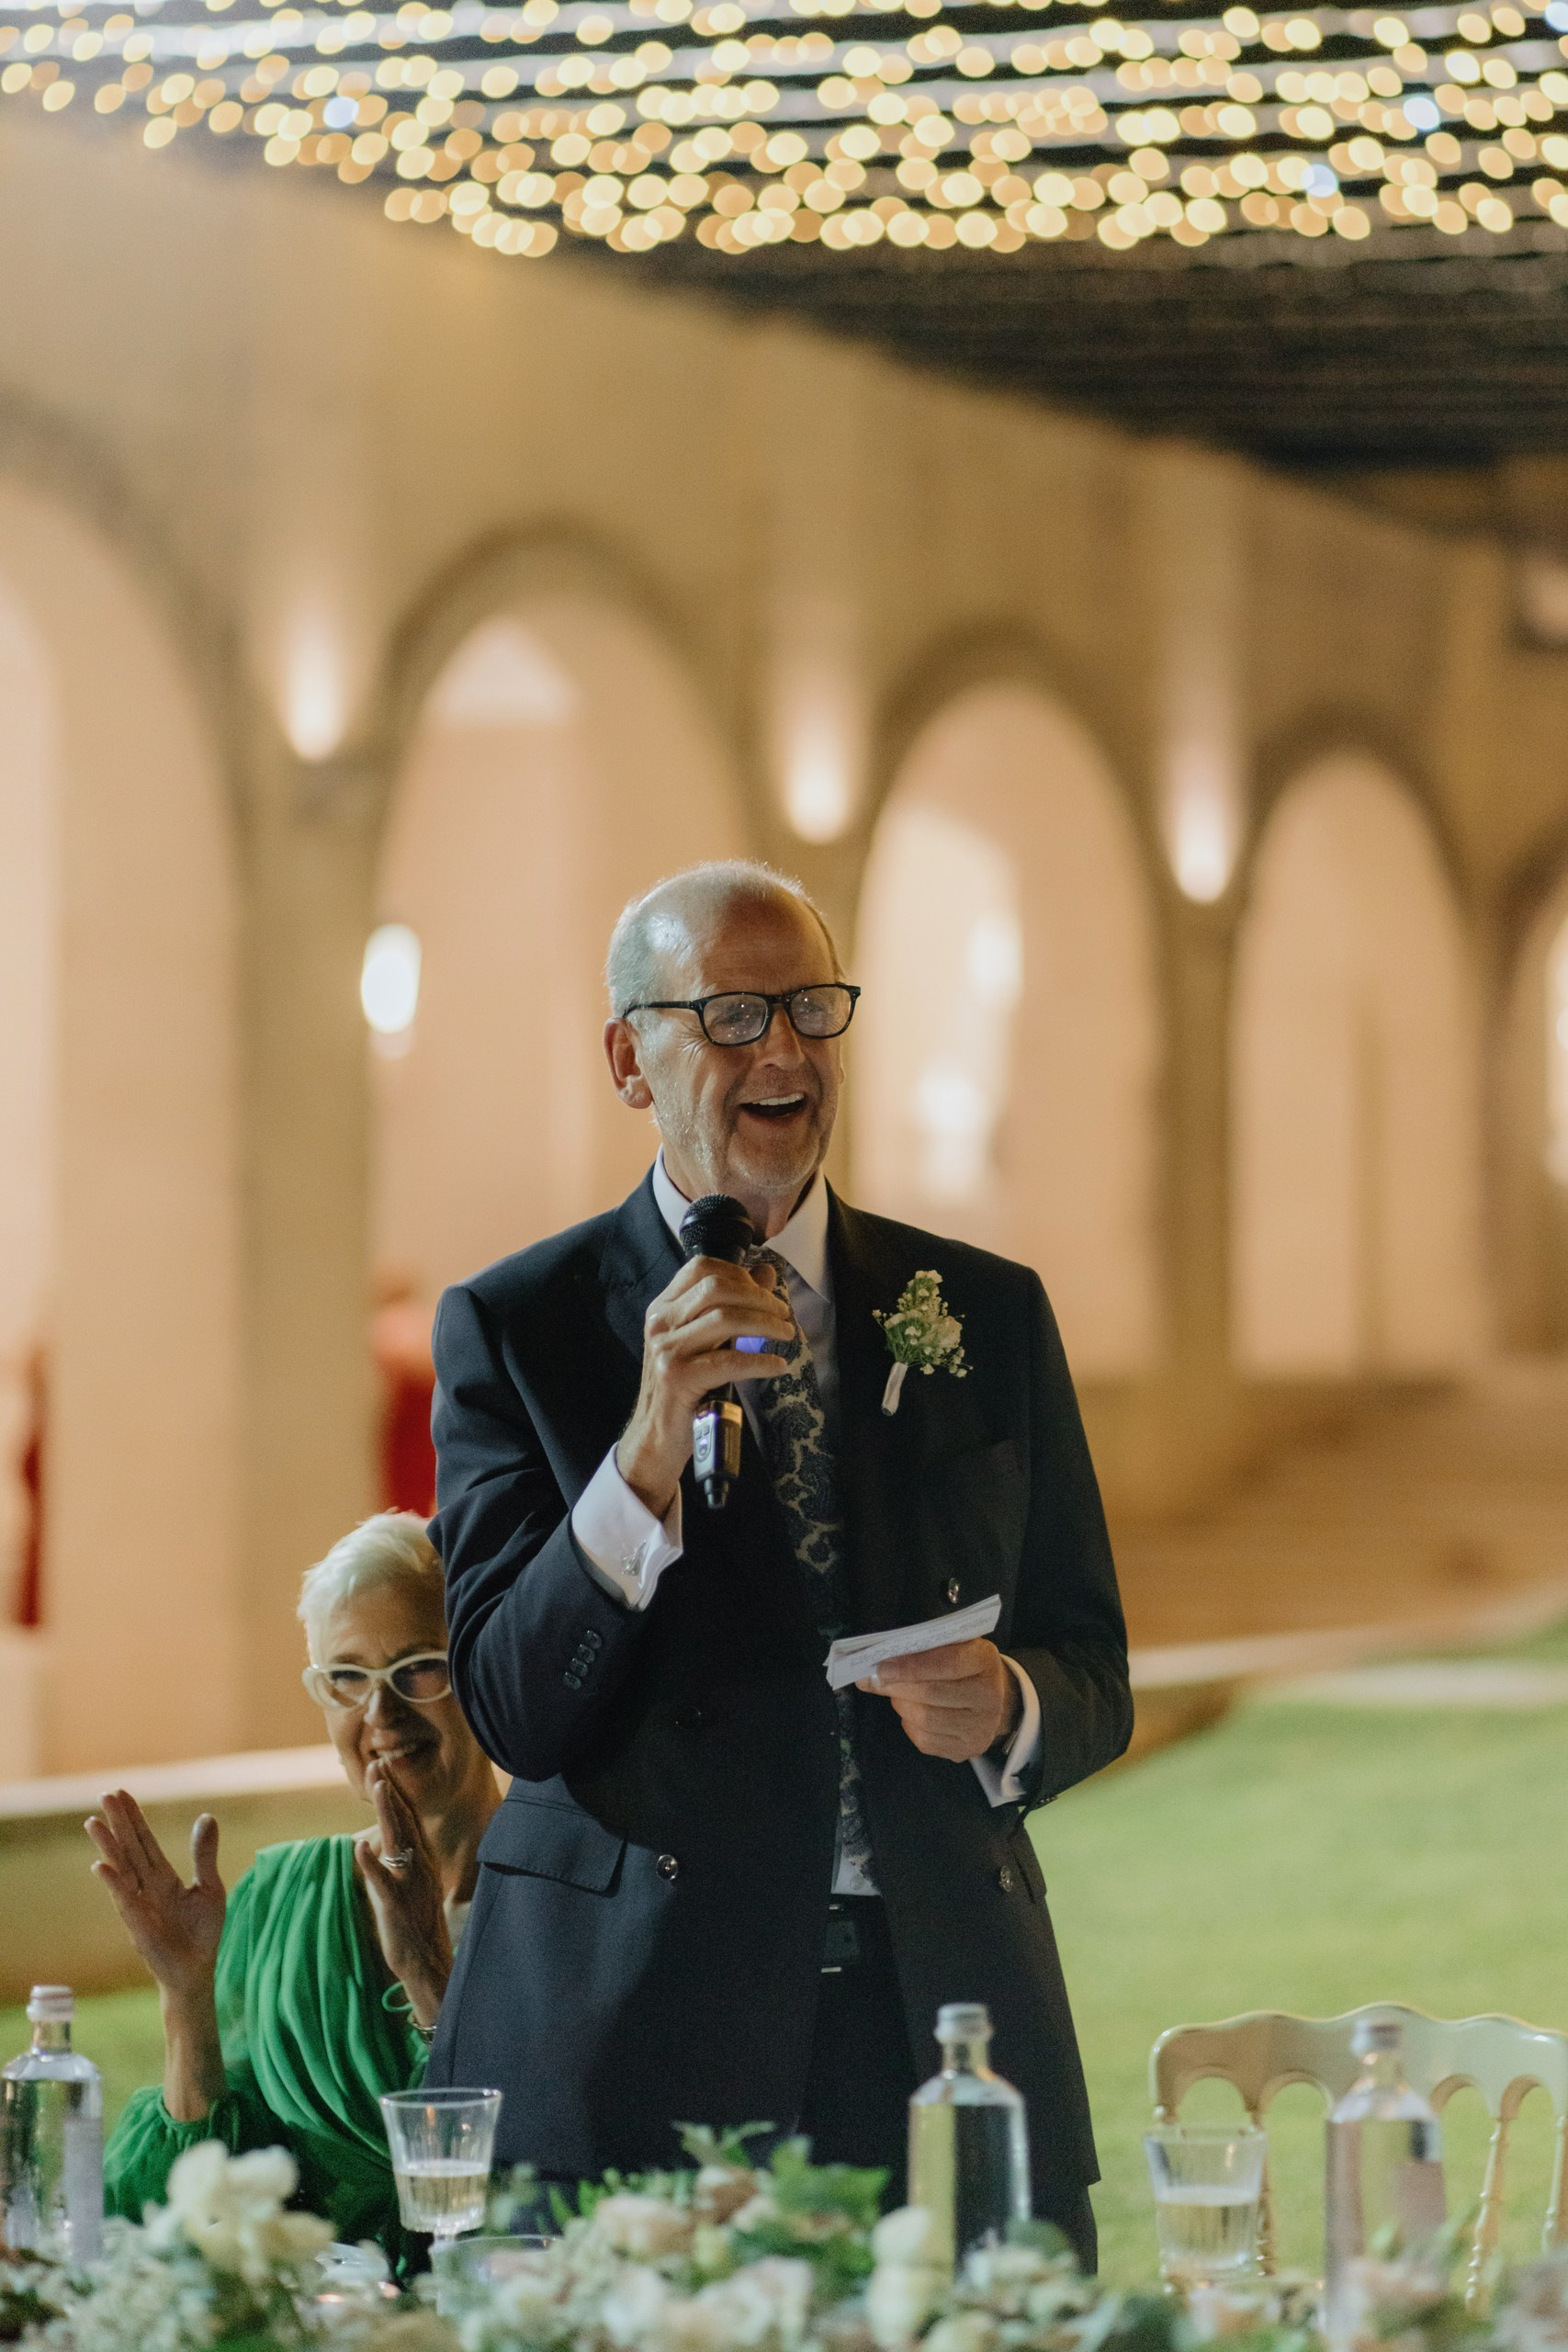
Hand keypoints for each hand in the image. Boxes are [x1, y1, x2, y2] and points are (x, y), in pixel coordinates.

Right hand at [85, 1791, 226, 2001]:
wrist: (197, 1970)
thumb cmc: (203, 1932)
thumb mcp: (210, 1887)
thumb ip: (204, 1854)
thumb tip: (207, 1816)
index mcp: (164, 1877)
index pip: (145, 1841)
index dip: (134, 1818)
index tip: (121, 1794)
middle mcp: (147, 1886)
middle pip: (129, 1848)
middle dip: (118, 1823)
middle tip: (105, 1795)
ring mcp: (139, 1903)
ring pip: (121, 1868)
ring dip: (108, 1845)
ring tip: (93, 1822)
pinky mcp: (138, 1923)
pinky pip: (123, 1898)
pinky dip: (113, 1881)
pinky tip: (100, 1865)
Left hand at [353, 1760, 451, 2029]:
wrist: (428, 1962)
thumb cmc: (415, 1924)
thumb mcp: (409, 1885)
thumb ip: (397, 1861)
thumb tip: (379, 1841)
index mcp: (420, 1859)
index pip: (407, 1817)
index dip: (395, 1791)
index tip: (382, 1767)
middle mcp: (419, 1865)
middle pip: (403, 1820)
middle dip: (390, 1791)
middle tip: (378, 1764)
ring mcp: (409, 1884)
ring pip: (397, 1841)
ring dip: (388, 1813)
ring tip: (378, 1788)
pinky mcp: (396, 1905)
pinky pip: (383, 1882)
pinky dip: (371, 1864)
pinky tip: (360, 1848)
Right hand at [615, 1255, 796, 1518]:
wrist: (655, 1437)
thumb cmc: (683, 1388)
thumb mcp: (703, 1341)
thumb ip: (730, 1306)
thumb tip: (766, 1273)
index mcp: (662, 1308)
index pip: (701, 1267)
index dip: (739, 1273)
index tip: (765, 1290)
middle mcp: (660, 1322)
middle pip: (717, 1288)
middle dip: (759, 1298)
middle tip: (784, 1314)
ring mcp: (666, 1350)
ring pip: (725, 1319)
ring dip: (765, 1324)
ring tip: (787, 1335)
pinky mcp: (678, 1378)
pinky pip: (729, 1361)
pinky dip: (760, 1361)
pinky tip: (778, 1366)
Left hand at [857, 1638, 1018, 1762]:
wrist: (994, 1698)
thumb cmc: (963, 1666)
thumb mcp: (952, 1645)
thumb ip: (921, 1650)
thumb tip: (877, 1666)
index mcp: (985, 1661)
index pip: (946, 1663)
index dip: (910, 1666)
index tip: (881, 1667)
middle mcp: (989, 1697)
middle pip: (931, 1694)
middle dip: (897, 1686)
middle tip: (876, 1680)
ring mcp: (980, 1728)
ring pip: (925, 1720)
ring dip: (901, 1705)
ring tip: (897, 1695)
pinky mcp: (967, 1750)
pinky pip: (925, 1741)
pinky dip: (909, 1725)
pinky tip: (911, 1713)